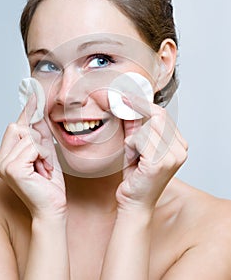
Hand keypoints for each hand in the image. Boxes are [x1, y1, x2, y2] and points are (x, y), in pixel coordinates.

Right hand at [0, 95, 66, 218]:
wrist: (53, 207)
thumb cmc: (49, 184)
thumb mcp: (46, 153)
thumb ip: (40, 134)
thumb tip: (39, 111)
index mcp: (7, 155)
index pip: (15, 126)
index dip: (26, 110)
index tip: (34, 92)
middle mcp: (1, 160)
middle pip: (18, 126)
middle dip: (37, 138)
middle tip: (44, 159)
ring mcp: (4, 164)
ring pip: (28, 135)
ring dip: (43, 150)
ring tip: (44, 168)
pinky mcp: (12, 168)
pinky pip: (33, 146)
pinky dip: (44, 156)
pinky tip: (43, 171)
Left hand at [116, 93, 187, 212]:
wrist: (134, 203)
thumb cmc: (136, 176)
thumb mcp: (137, 146)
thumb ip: (136, 126)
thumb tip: (128, 104)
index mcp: (179, 144)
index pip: (162, 114)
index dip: (143, 104)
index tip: (126, 97)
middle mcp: (180, 149)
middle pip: (156, 116)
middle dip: (135, 112)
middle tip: (120, 105)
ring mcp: (172, 156)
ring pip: (146, 127)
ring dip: (132, 138)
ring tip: (132, 153)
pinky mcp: (159, 162)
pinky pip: (139, 139)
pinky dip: (130, 146)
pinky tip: (132, 159)